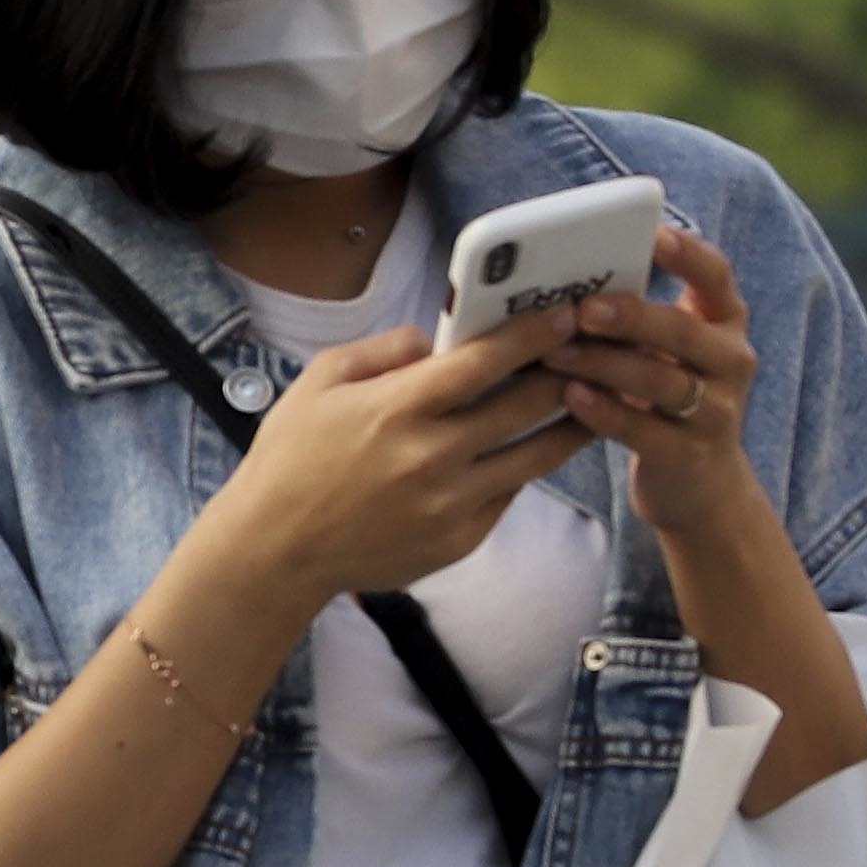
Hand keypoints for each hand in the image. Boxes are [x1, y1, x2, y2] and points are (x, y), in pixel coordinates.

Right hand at [210, 299, 588, 607]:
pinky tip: (531, 450)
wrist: (274, 550)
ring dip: (570, 425)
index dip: (532, 334)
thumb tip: (437, 342)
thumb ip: (384, 350)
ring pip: (535, 456)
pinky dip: (524, 469)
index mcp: (398, 408)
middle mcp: (433, 456)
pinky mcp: (459, 541)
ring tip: (592, 402)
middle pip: (525, 405)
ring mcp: (452, 504)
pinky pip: (508, 496)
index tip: (564, 315)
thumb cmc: (291, 459)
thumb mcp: (320, 382)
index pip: (485, 361)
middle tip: (590, 352)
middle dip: (564, 372)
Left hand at [541, 225, 762, 532]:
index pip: (716, 275)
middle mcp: (731, 361)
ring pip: (660, 381)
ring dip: (603, 364)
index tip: (651, 233)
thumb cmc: (664, 401)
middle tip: (582, 308)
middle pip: (682, 331)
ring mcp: (716, 411)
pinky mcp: (690, 456)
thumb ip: (634, 319)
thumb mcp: (664, 352)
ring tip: (555, 353)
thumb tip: (562, 281)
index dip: (687, 253)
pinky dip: (604, 412)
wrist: (699, 486)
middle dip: (630, 316)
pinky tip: (571, 396)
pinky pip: (644, 430)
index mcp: (724, 322)